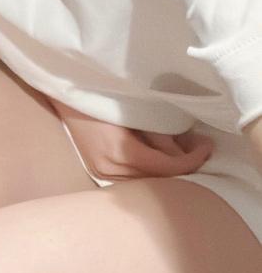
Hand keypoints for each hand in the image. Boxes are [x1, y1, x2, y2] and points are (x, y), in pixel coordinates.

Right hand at [53, 104, 213, 180]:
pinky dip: (150, 172)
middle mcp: (110, 169)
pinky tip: (161, 159)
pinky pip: (132, 179)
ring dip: (167, 171)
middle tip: (201, 149)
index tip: (207, 147)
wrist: (66, 88)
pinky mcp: (97, 171)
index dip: (192, 160)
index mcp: (120, 151)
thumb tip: (186, 148)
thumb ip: (160, 132)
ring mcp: (101, 172)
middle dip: (183, 166)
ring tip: (184, 153)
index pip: (166, 168)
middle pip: (158, 180)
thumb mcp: (136, 108)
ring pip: (146, 183)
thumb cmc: (102, 91)